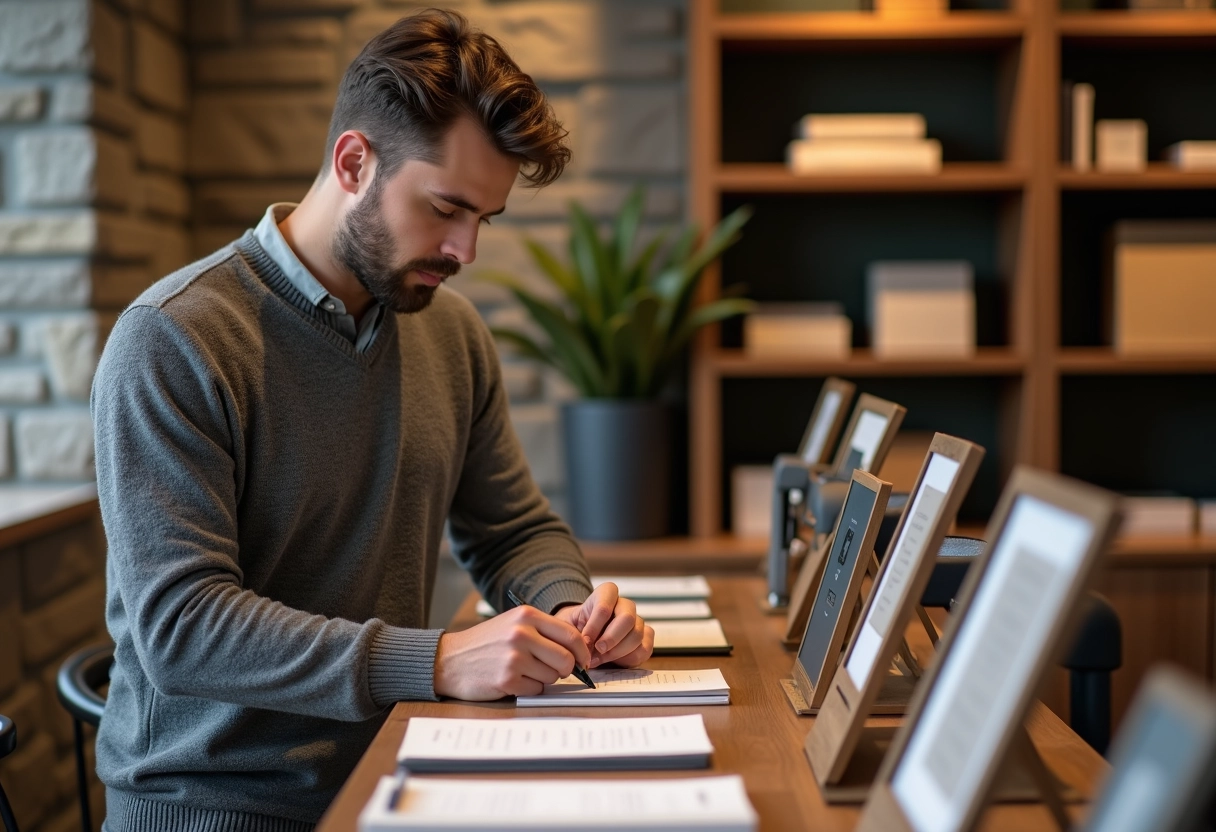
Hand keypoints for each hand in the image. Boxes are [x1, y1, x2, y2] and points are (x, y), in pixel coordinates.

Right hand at [433, 606, 591, 699]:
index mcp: (526, 615)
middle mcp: (522, 633)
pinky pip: (536, 689)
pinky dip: (529, 688)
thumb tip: (577, 650)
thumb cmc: (484, 643)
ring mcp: (514, 657)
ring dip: (543, 678)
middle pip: (566, 659)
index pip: (571, 635)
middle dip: (565, 669)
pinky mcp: (507, 679)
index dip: (582, 652)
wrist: (449, 660)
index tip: (583, 661)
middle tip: (554, 670)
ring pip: (553, 676)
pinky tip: (513, 679)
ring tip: (523, 670)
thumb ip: (543, 631)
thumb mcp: (513, 623)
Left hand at [554, 583, 653, 668]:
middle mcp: (624, 605)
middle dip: (612, 637)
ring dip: (617, 651)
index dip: (595, 624)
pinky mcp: (644, 638)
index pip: (605, 603)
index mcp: (605, 594)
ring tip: (600, 659)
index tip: (585, 640)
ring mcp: (637, 621)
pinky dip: (629, 658)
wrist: (584, 636)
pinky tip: (614, 661)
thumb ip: (573, 633)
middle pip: (627, 617)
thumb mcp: (568, 625)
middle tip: (598, 650)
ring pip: (636, 635)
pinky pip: (645, 648)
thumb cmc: (575, 628)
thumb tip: (582, 647)